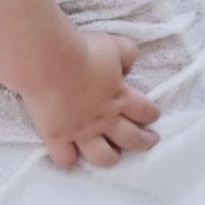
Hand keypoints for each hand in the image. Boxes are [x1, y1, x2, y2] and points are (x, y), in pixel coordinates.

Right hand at [23, 31, 160, 168]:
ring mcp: (80, 131)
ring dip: (111, 158)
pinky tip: (71, 157)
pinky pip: (65, 158)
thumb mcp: (115, 45)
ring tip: (114, 156)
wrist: (50, 61)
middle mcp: (104, 119)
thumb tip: (128, 68)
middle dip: (144, 141)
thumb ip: (127, 56)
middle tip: (150, 142)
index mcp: (121, 97)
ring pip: (102, 156)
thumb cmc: (84, 50)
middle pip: (131, 138)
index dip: (152, 114)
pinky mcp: (57, 136)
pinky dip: (69, 159)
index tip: (154, 115)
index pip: (145, 110)